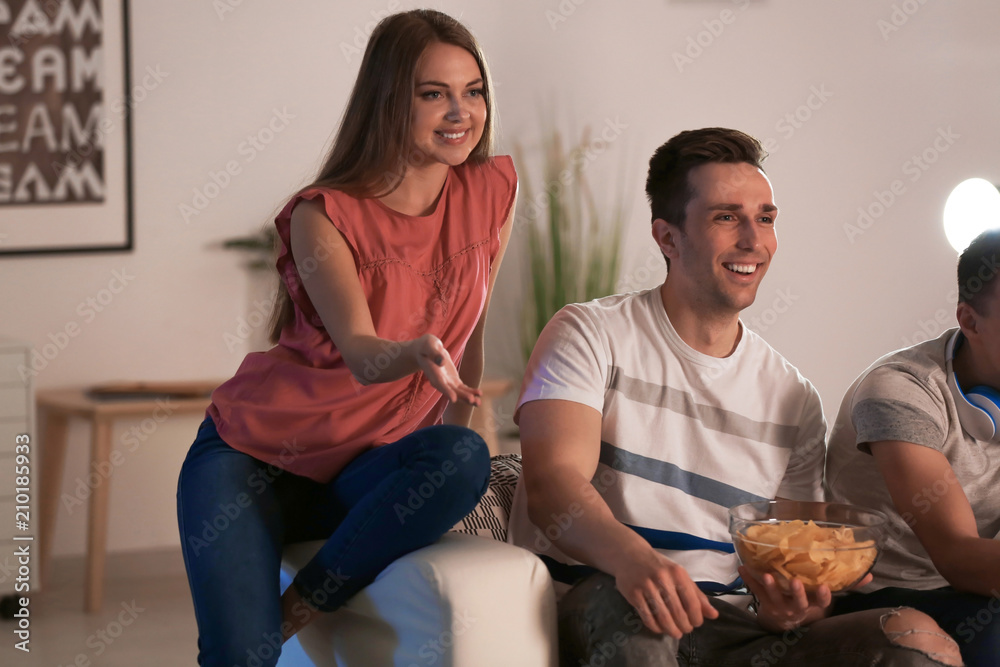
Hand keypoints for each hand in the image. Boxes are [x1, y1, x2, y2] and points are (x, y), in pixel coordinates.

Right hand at [413, 334, 481, 405]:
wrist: (426, 350)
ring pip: (458, 392)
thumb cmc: (426, 346)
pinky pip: (463, 388)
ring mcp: (447, 382)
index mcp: (432, 372)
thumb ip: (434, 353)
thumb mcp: (428, 345)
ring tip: (478, 403)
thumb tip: (442, 361)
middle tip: (472, 400)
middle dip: (461, 397)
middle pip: (451, 391)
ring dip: (468, 398)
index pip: (439, 384)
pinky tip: (479, 394)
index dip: (446, 391)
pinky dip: (470, 391)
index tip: (453, 399)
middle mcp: (439, 381)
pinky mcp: (453, 380)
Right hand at [614, 549, 718, 637]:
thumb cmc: (658, 566)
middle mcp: (662, 578)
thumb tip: (714, 615)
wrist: (629, 554)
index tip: (696, 623)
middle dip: (684, 626)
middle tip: (685, 630)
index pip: (692, 602)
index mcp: (677, 573)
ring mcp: (646, 586)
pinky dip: (655, 627)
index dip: (696, 618)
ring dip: (671, 629)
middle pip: (677, 612)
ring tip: (675, 633)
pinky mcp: (633, 593)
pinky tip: (660, 628)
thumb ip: (696, 595)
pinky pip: (647, 616)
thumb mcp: (679, 576)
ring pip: (662, 616)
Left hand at [739, 566, 871, 630]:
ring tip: (765, 574)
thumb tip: (868, 574)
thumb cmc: (810, 604)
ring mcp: (780, 606)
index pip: (822, 602)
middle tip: (795, 581)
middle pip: (798, 602)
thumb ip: (848, 585)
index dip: (823, 595)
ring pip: (775, 597)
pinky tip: (742, 568)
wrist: (787, 623)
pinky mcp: (765, 603)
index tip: (823, 586)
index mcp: (814, 605)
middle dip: (797, 592)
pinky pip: (756, 591)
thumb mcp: (828, 599)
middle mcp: (797, 608)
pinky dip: (749, 580)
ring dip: (769, 585)